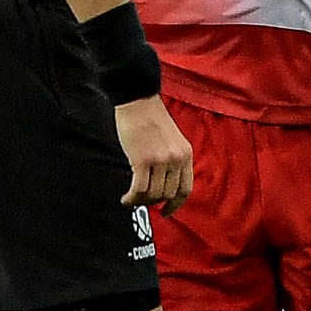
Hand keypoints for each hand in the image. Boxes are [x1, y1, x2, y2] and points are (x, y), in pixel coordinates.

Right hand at [114, 95, 192, 214]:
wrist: (137, 98)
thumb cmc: (149, 116)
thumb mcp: (171, 139)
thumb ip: (171, 159)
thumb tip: (161, 183)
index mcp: (185, 154)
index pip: (185, 189)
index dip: (176, 204)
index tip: (166, 212)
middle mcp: (176, 159)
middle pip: (167, 194)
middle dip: (152, 202)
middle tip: (140, 201)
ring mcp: (160, 161)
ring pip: (152, 194)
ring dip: (140, 201)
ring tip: (130, 199)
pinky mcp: (142, 160)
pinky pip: (139, 189)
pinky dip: (131, 198)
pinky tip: (125, 199)